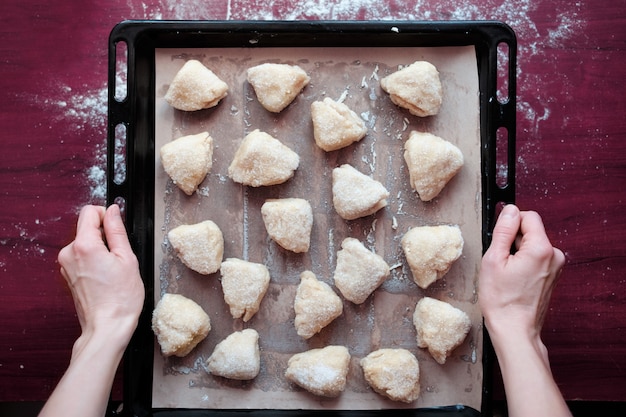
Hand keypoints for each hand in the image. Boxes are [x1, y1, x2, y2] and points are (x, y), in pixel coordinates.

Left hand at [40, 205, 144, 416]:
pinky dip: (94, 260)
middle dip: (105, 235)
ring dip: (100, 249)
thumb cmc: (121, 299)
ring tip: (114, 269)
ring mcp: (66, 265)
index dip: (107, 214)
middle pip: (87, 228)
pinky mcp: (68, 275)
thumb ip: (117, 230)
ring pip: (85, 242)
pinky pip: (82, 257)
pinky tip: (106, 277)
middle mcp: (69, 253)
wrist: (107, 327)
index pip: (90, 212)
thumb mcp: (127, 259)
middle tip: (120, 255)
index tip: (118, 226)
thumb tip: (114, 211)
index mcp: (84, 245)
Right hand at [479, 204, 570, 416]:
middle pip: (530, 230)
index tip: (499, 240)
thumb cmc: (501, 300)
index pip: (527, 216)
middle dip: (513, 240)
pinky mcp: (552, 276)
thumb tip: (510, 209)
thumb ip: (503, 230)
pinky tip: (514, 280)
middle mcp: (554, 255)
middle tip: (500, 262)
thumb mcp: (493, 260)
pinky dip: (523, 263)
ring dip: (517, 253)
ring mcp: (556, 267)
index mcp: (541, 248)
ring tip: (507, 274)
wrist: (514, 329)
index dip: (509, 224)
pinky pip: (536, 258)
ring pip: (532, 245)